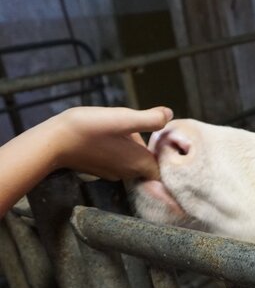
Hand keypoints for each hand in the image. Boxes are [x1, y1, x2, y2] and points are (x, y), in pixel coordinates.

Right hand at [47, 106, 172, 179]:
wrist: (53, 142)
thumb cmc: (89, 129)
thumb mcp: (124, 118)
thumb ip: (150, 119)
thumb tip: (169, 114)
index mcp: (140, 164)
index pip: (163, 166)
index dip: (166, 153)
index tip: (164, 137)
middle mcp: (128, 173)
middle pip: (148, 161)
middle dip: (147, 145)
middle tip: (140, 126)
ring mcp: (113, 173)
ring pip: (132, 159)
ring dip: (131, 144)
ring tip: (122, 128)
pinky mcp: (100, 170)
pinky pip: (117, 159)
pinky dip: (118, 148)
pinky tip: (107, 135)